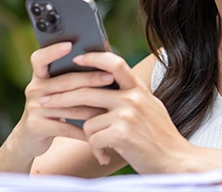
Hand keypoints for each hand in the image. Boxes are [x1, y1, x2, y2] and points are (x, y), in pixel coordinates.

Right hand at [6, 42, 116, 160]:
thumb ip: (71, 79)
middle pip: (65, 81)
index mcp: (40, 76)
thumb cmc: (53, 109)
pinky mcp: (36, 126)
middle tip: (110, 77)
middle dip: (90, 79)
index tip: (70, 45)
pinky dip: (84, 131)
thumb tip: (104, 64)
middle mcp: (34, 89)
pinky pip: (66, 127)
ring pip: (69, 106)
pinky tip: (99, 131)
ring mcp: (33, 108)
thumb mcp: (56, 92)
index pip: (40, 58)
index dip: (53, 51)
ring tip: (112, 107)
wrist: (28, 139)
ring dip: (93, 108)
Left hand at [40, 52, 194, 172]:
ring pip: (88, 119)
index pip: (114, 63)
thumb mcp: (150, 110)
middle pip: (88, 90)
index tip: (77, 59)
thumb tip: (108, 90)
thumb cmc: (161, 139)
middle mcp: (132, 98)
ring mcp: (127, 114)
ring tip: (99, 145)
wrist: (176, 162)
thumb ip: (131, 98)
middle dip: (62, 97)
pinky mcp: (122, 133)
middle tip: (45, 101)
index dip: (94, 58)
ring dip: (88, 135)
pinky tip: (106, 154)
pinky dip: (96, 149)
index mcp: (139, 90)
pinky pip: (93, 137)